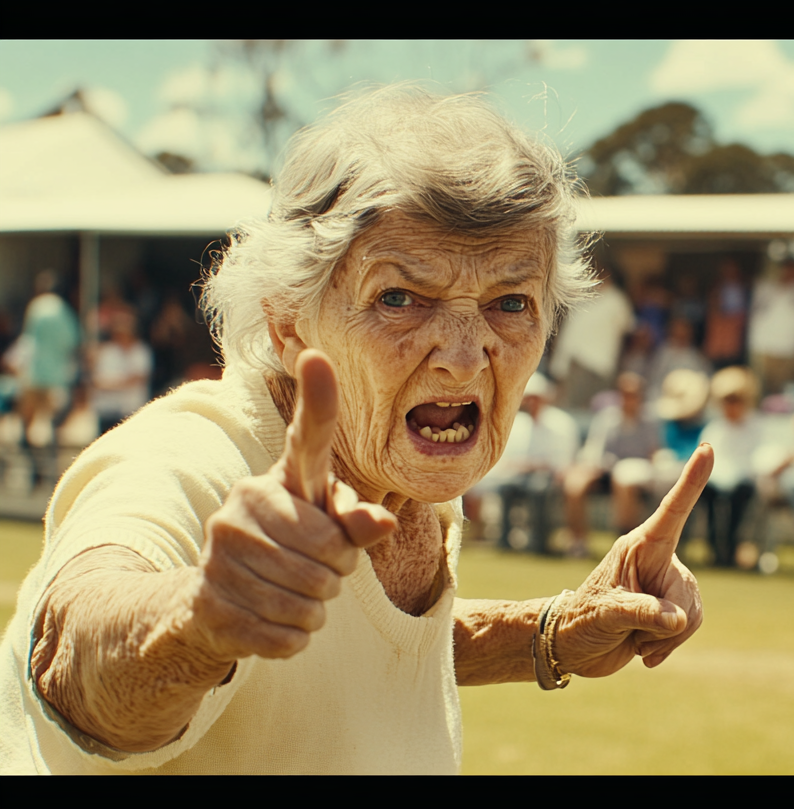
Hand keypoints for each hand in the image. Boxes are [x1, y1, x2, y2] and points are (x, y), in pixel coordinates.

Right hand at [189, 349, 395, 662]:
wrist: (211, 605)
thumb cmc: (292, 553)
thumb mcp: (330, 533)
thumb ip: (357, 523)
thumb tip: (381, 522)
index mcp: (282, 480)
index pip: (306, 438)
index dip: (318, 401)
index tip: (318, 356)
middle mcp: (244, 503)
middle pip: (331, 553)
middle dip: (338, 573)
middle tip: (317, 570)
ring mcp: (220, 551)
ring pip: (311, 599)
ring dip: (316, 610)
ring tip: (293, 595)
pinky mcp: (210, 601)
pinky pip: (286, 634)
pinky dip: (292, 638)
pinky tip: (271, 621)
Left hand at [552, 444, 711, 675]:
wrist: (570, 647)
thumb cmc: (579, 621)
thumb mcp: (605, 615)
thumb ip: (643, 613)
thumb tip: (680, 619)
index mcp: (639, 546)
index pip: (673, 511)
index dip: (692, 480)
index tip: (707, 448)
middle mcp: (658, 560)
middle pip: (688, 592)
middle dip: (666, 622)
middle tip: (631, 632)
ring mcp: (666, 585)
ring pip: (693, 612)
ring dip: (666, 637)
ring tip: (634, 638)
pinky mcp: (671, 608)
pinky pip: (691, 625)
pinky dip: (669, 645)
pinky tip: (644, 650)